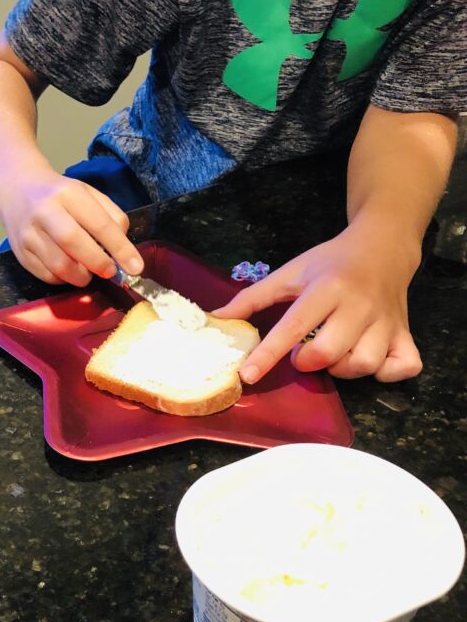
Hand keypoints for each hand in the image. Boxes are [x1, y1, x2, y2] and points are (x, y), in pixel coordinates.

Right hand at [0, 168, 143, 286]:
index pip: (99, 224)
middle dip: (98, 263)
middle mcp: (45, 212)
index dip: (120, 248)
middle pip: (75, 244)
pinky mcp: (20, 253)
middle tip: (110, 271)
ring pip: (60, 266)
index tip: (136, 266)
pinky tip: (69, 270)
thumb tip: (123, 250)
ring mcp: (29, 234)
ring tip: (88, 272)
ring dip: (81, 276)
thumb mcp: (88, 194)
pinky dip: (64, 279)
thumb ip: (111, 217)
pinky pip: (47, 276)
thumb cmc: (59, 194)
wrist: (16, 190)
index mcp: (68, 194)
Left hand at [213, 225, 422, 383]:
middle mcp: (358, 306)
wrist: (383, 246)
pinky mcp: (406, 334)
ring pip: (363, 364)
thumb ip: (252, 298)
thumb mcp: (290, 273)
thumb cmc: (330, 263)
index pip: (293, 327)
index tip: (248, 375)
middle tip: (304, 352)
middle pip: (329, 352)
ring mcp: (386, 322)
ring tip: (334, 353)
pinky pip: (403, 366)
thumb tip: (216, 318)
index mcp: (326, 289)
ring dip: (342, 369)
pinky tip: (369, 361)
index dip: (268, 354)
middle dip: (308, 361)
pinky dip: (386, 373)